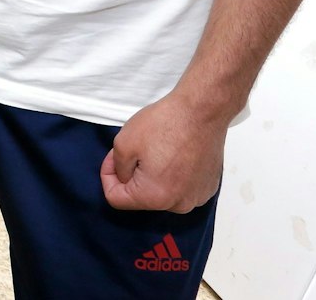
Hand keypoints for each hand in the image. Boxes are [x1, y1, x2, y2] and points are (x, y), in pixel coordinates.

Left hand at [99, 94, 228, 212]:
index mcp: (155, 197)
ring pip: (162, 193)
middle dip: (132, 176)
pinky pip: (181, 188)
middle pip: (142, 198)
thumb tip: (124, 178)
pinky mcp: (208, 187)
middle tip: (135, 151)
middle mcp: (179, 204)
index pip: (116, 199)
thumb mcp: (123, 144)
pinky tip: (176, 155)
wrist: (202, 110)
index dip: (108, 177)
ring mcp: (197, 197)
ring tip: (157, 151)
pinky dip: (174, 175)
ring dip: (154, 177)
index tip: (113, 158)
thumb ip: (117, 169)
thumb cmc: (165, 123)